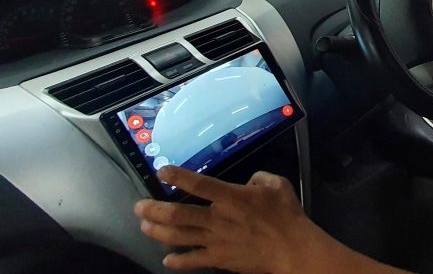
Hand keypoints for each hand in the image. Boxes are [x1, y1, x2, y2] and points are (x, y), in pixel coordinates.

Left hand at [134, 166, 315, 272]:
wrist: (292, 250)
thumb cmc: (286, 216)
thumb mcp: (277, 185)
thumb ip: (259, 178)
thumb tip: (249, 181)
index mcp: (231, 198)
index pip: (199, 183)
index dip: (178, 176)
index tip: (162, 171)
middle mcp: (218, 219)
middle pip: (178, 214)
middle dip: (154, 210)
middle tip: (139, 207)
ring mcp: (216, 241)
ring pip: (179, 237)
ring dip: (158, 232)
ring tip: (144, 226)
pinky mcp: (219, 259)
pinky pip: (192, 261)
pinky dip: (177, 261)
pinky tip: (166, 259)